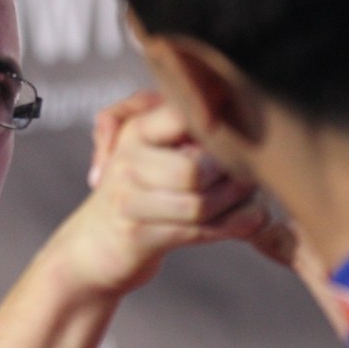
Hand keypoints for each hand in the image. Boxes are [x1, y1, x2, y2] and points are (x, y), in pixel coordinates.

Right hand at [57, 91, 292, 295]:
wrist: (93, 245)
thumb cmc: (140, 191)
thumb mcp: (154, 149)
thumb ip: (182, 126)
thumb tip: (229, 102)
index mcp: (138, 130)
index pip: (183, 114)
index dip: (220, 124)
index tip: (246, 137)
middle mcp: (128, 160)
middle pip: (198, 169)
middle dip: (235, 177)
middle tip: (255, 179)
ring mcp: (128, 200)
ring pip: (202, 204)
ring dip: (238, 206)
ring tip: (254, 200)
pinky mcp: (137, 236)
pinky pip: (198, 232)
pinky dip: (233, 228)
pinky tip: (250, 220)